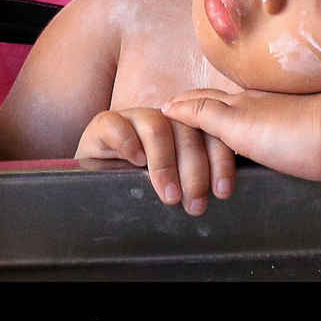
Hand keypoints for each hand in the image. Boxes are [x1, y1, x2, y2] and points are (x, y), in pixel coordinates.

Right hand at [76, 106, 233, 214]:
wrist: (97, 183)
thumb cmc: (142, 186)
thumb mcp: (176, 182)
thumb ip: (197, 180)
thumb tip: (223, 198)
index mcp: (186, 126)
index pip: (210, 132)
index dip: (219, 159)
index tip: (222, 191)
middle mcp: (162, 117)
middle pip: (186, 131)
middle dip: (194, 169)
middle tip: (195, 203)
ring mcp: (132, 118)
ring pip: (156, 126)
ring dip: (165, 163)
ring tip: (169, 194)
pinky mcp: (103, 124)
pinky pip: (116, 124)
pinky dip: (128, 142)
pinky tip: (136, 163)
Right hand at [162, 87, 320, 182]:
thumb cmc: (290, 132)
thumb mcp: (238, 124)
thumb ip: (204, 114)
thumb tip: (167, 106)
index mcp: (231, 103)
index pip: (191, 102)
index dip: (171, 110)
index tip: (154, 122)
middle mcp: (245, 107)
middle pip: (206, 109)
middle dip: (185, 121)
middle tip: (169, 139)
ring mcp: (264, 120)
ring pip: (226, 123)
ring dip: (207, 136)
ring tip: (195, 150)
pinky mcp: (281, 138)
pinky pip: (245, 138)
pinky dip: (230, 144)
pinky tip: (234, 152)